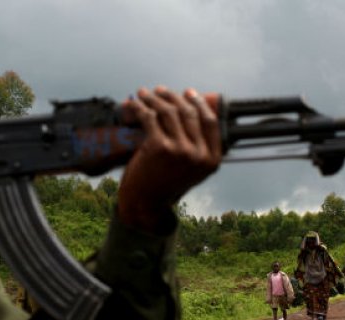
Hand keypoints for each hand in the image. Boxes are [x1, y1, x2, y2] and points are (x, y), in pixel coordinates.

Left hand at [118, 86, 221, 232]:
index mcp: (211, 160)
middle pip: (188, 113)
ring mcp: (180, 150)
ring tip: (144, 93)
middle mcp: (199, 154)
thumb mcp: (191, 169)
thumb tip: (192, 109)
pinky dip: (139, 107)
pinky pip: (149, 117)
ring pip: (168, 112)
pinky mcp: (159, 147)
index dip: (199, 103)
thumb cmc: (164, 185)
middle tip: (161, 91)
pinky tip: (133, 103)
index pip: (210, 122)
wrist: (145, 205)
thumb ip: (197, 146)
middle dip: (173, 97)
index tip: (188, 93)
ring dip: (154, 98)